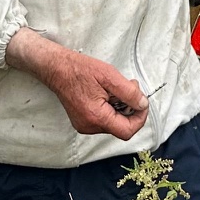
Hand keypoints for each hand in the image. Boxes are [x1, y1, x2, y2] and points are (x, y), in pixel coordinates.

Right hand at [7, 29, 148, 138]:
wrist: (57, 68)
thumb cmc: (80, 70)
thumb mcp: (109, 76)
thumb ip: (129, 93)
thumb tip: (142, 104)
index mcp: (96, 117)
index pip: (127, 131)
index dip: (140, 118)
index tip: (142, 102)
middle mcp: (90, 126)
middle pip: (121, 127)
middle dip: (130, 108)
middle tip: (130, 87)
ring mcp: (85, 125)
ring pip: (113, 123)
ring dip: (121, 107)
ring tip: (116, 88)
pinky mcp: (83, 121)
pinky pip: (104, 120)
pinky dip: (111, 108)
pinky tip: (107, 94)